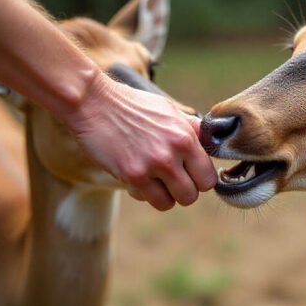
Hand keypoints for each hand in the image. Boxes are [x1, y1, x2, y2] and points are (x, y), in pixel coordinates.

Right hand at [64, 73, 217, 209]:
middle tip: (172, 179)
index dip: (200, 178)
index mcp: (185, 136)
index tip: (190, 174)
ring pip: (173, 202)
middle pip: (193, 195)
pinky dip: (147, 195)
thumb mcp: (170, 110)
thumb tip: (211, 143)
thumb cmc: (133, 105)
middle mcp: (172, 153)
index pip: (209, 177)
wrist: (95, 103)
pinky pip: (151, 200)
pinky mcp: (132, 175)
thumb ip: (191, 129)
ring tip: (156, 181)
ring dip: (166, 196)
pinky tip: (140, 180)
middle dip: (184, 190)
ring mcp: (152, 165)